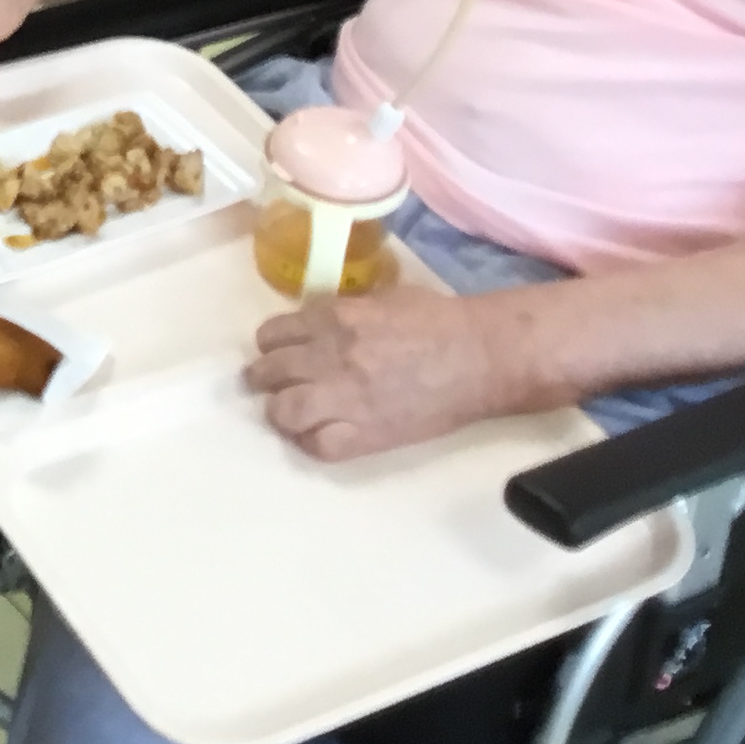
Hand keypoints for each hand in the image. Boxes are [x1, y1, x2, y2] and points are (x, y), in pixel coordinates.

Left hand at [245, 286, 530, 460]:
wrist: (480, 357)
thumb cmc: (438, 320)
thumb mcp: (381, 297)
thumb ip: (343, 309)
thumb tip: (315, 322)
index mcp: (334, 318)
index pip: (274, 333)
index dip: (271, 344)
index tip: (277, 352)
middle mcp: (331, 356)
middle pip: (270, 371)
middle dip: (264, 377)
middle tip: (268, 384)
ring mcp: (346, 397)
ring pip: (284, 410)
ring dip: (279, 411)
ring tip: (287, 413)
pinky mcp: (367, 433)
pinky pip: (319, 445)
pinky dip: (310, 443)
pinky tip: (318, 435)